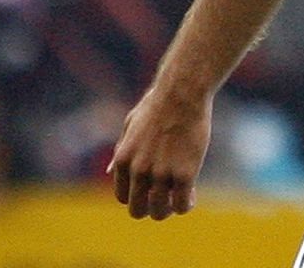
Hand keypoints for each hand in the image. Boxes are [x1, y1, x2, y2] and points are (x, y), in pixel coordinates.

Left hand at [108, 86, 213, 219]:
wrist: (183, 92)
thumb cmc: (159, 104)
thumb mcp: (131, 126)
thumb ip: (121, 150)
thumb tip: (110, 171)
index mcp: (123, 160)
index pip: (122, 197)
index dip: (138, 197)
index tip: (152, 191)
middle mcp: (138, 170)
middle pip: (138, 210)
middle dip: (151, 209)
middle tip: (165, 200)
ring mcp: (161, 173)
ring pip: (160, 211)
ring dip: (169, 209)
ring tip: (180, 199)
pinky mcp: (185, 173)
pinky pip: (182, 203)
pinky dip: (186, 205)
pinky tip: (192, 195)